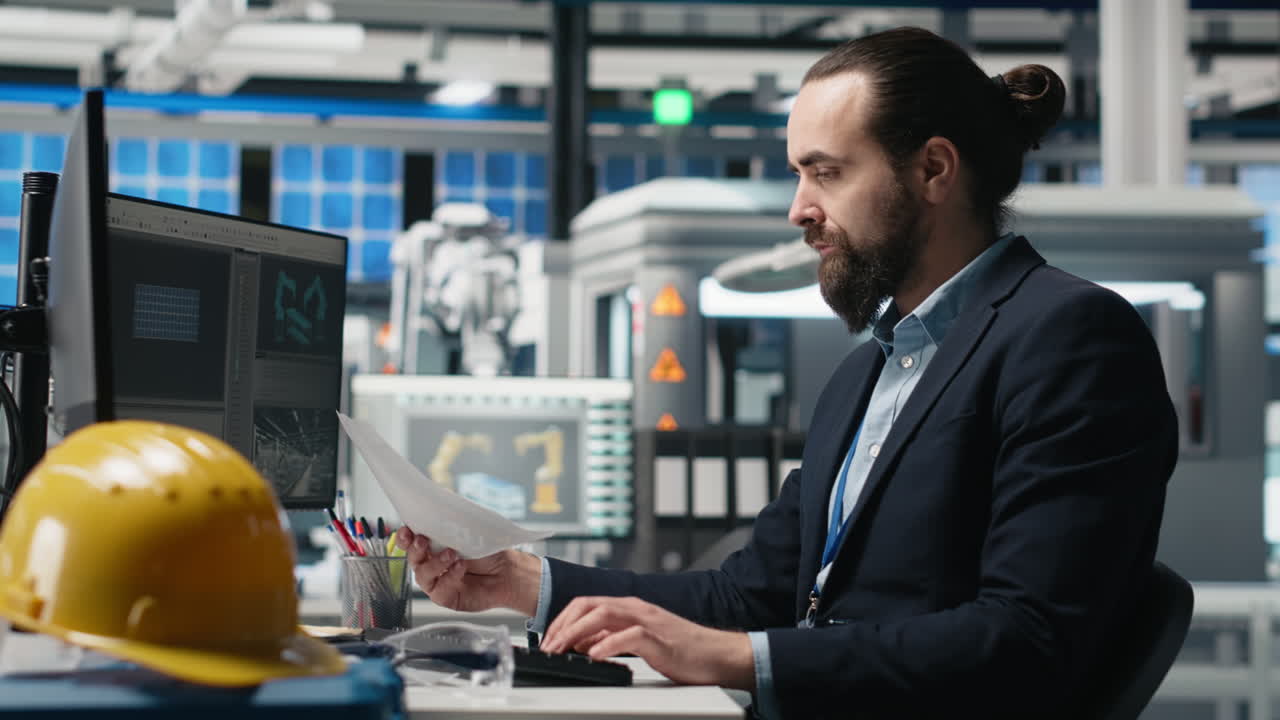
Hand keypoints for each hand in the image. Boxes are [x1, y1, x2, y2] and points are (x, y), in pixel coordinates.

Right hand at [394, 527, 540, 615]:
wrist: (507, 571)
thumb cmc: (488, 550)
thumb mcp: (470, 529)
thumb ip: (453, 518)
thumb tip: (441, 499)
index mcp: (433, 546)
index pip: (410, 541)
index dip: (404, 536)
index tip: (406, 530)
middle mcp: (431, 564)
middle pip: (412, 558)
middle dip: (414, 549)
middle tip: (422, 540)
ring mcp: (437, 582)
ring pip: (422, 575)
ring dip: (434, 563)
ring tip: (451, 554)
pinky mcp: (445, 597)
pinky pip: (438, 590)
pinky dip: (449, 577)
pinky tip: (461, 568)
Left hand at [540, 596, 754, 690]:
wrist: (716, 654)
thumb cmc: (681, 649)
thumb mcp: (638, 641)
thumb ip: (612, 638)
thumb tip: (584, 644)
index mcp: (630, 607)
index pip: (586, 604)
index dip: (562, 619)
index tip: (548, 639)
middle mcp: (636, 608)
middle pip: (589, 604)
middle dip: (563, 624)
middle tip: (548, 646)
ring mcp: (648, 621)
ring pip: (604, 614)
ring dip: (577, 631)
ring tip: (562, 648)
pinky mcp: (659, 638)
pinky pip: (629, 636)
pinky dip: (607, 644)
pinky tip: (594, 655)